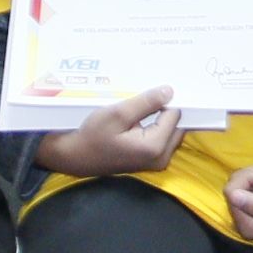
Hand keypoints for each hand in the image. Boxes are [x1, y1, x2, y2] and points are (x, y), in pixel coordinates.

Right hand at [33, 86, 184, 178]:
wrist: (76, 157)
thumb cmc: (92, 136)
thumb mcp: (117, 114)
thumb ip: (146, 102)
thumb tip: (169, 91)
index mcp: (155, 147)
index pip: (175, 114)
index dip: (165, 100)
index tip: (152, 91)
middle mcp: (161, 157)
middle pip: (177, 125)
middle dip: (166, 109)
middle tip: (148, 96)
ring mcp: (157, 161)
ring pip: (171, 131)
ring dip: (161, 117)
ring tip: (142, 105)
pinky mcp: (151, 160)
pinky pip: (162, 138)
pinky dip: (156, 126)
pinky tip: (140, 117)